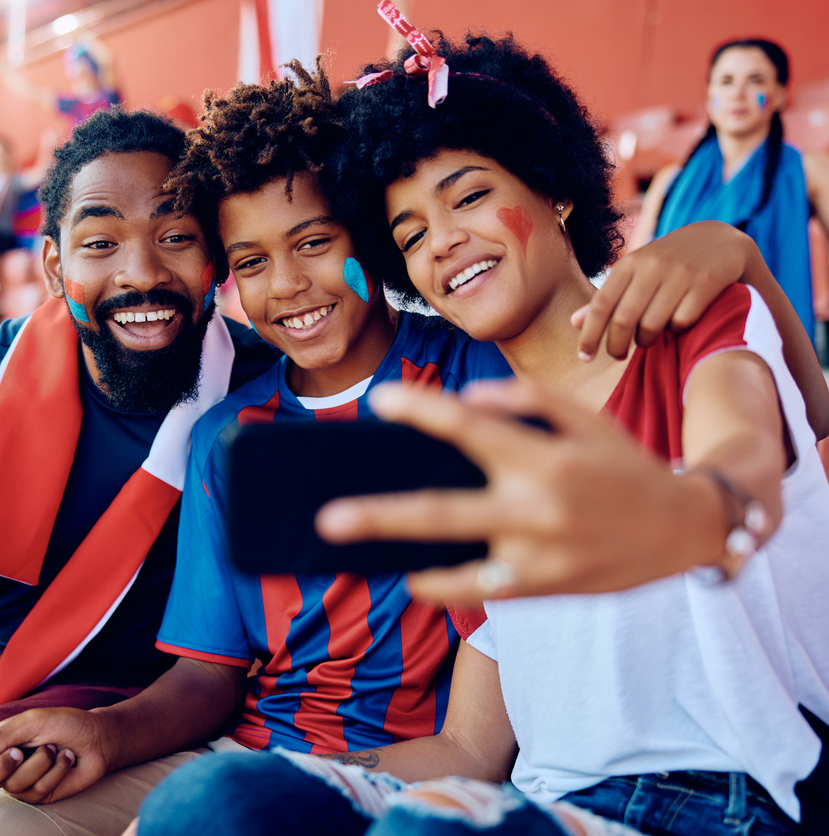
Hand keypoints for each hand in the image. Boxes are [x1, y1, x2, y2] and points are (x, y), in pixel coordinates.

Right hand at [0, 707, 110, 803]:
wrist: (98, 738)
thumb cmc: (65, 723)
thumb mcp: (33, 720)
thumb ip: (2, 735)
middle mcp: (2, 764)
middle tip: (19, 752)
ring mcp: (20, 780)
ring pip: (12, 786)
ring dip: (37, 764)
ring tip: (54, 748)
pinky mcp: (39, 793)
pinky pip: (36, 791)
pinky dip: (54, 772)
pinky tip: (66, 760)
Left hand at [315, 380, 721, 605]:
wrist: (685, 529)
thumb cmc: (624, 465)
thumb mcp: (587, 418)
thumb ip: (526, 400)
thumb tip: (467, 397)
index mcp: (544, 458)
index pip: (468, 427)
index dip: (420, 411)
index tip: (379, 400)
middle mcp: (537, 510)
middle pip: (442, 514)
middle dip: (380, 516)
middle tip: (328, 520)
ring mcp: (539, 557)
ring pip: (456, 565)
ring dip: (405, 560)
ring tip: (357, 552)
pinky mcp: (545, 589)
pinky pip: (480, 591)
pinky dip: (445, 584)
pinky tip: (414, 575)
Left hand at [573, 220, 750, 360]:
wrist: (719, 240)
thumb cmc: (667, 264)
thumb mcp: (635, 273)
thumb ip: (608, 298)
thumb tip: (574, 323)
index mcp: (629, 264)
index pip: (600, 306)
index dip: (589, 336)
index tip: (584, 358)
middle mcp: (652, 266)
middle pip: (624, 320)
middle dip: (616, 346)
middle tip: (618, 356)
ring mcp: (680, 273)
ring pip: (652, 325)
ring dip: (647, 341)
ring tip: (647, 340)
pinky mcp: (706, 283)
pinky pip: (682, 322)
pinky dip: (676, 331)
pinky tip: (677, 325)